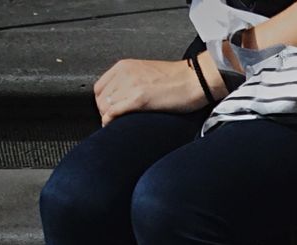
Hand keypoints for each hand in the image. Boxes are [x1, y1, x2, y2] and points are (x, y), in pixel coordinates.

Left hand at [94, 59, 210, 125]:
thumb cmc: (180, 80)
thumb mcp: (148, 74)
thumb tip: (125, 98)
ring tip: (118, 126)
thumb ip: (133, 82)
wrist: (196, 80)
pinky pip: (113, 112)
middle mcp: (124, 73)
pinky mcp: (138, 99)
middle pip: (100, 98)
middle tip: (114, 122)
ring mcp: (130, 85)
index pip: (100, 87)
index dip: (102, 102)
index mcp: (125, 66)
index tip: (109, 111)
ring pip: (105, 107)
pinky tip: (115, 127)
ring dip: (109, 119)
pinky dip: (110, 122)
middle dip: (105, 112)